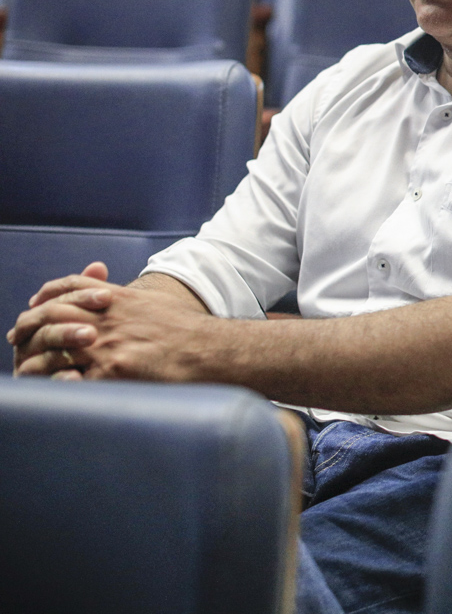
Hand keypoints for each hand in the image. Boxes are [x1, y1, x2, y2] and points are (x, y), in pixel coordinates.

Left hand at [12, 274, 216, 381]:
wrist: (211, 352)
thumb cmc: (190, 332)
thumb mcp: (155, 305)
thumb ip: (129, 302)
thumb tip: (112, 300)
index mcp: (119, 300)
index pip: (72, 286)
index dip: (48, 293)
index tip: (35, 303)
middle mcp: (107, 319)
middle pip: (53, 313)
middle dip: (30, 323)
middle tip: (17, 336)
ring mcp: (106, 346)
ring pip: (54, 347)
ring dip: (34, 357)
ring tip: (24, 367)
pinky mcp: (111, 373)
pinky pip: (71, 379)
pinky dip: (53, 382)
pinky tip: (47, 387)